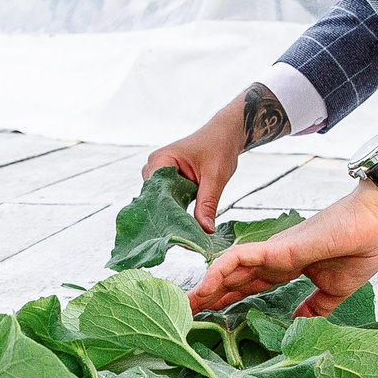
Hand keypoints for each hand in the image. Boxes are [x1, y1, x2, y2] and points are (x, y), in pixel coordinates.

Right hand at [143, 97, 252, 233]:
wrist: (225, 135)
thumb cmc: (219, 148)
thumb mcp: (215, 177)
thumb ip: (208, 204)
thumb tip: (205, 231)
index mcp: (160, 161)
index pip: (156, 194)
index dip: (165, 215)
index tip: (175, 236)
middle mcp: (153, 168)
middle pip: (155, 201)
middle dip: (168, 219)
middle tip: (182, 242)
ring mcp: (157, 175)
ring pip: (161, 203)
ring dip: (173, 217)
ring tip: (184, 236)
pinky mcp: (166, 181)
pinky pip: (167, 200)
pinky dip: (177, 211)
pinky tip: (186, 226)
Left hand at [190, 185, 377, 316]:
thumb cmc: (362, 246)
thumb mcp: (335, 290)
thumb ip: (315, 307)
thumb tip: (298, 325)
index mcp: (287, 268)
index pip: (248, 287)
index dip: (227, 300)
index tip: (208, 316)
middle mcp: (274, 259)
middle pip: (232, 280)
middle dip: (208, 296)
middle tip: (184, 312)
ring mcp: (273, 252)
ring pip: (229, 268)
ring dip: (206, 285)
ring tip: (185, 303)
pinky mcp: (278, 247)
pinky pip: (241, 257)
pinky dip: (220, 269)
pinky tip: (205, 283)